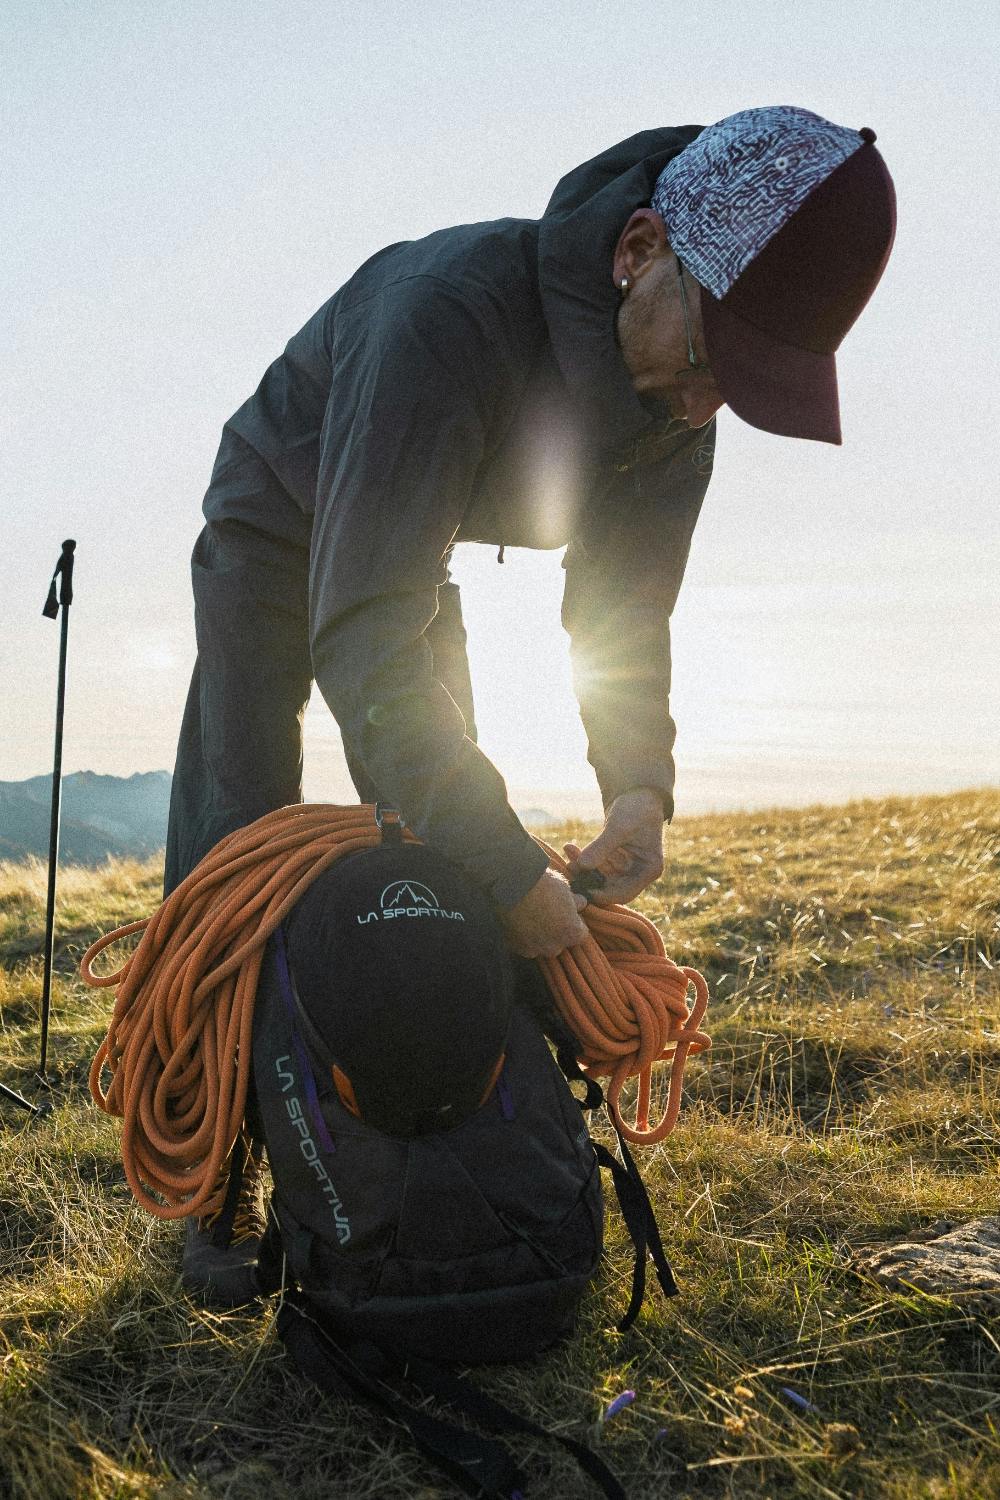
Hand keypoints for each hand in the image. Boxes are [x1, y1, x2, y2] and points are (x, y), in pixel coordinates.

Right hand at [500, 868, 588, 958]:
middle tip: (547, 913)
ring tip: (531, 917)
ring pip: (541, 946)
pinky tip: (520, 921)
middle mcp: (555, 946)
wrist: (511, 885)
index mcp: (572, 932)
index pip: (581, 934)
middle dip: (556, 931)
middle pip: (560, 942)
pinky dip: (524, 937)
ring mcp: (534, 950)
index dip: (575, 922)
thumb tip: (580, 904)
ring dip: (540, 936)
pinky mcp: (516, 948)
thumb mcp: (565, 888)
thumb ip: (574, 902)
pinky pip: (524, 945)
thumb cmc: (543, 885)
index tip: (567, 913)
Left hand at [564, 787, 664, 905]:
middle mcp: (639, 873)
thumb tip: (582, 866)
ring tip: (569, 850)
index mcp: (649, 870)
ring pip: (600, 877)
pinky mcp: (614, 861)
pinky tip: (570, 847)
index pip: (625, 893)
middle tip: (569, 867)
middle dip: (588, 879)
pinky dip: (583, 859)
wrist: (637, 794)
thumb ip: (601, 847)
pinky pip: (596, 866)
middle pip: (610, 888)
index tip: (583, 888)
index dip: (603, 895)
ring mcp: (626, 868)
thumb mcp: (619, 827)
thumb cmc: (636, 808)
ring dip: (582, 867)